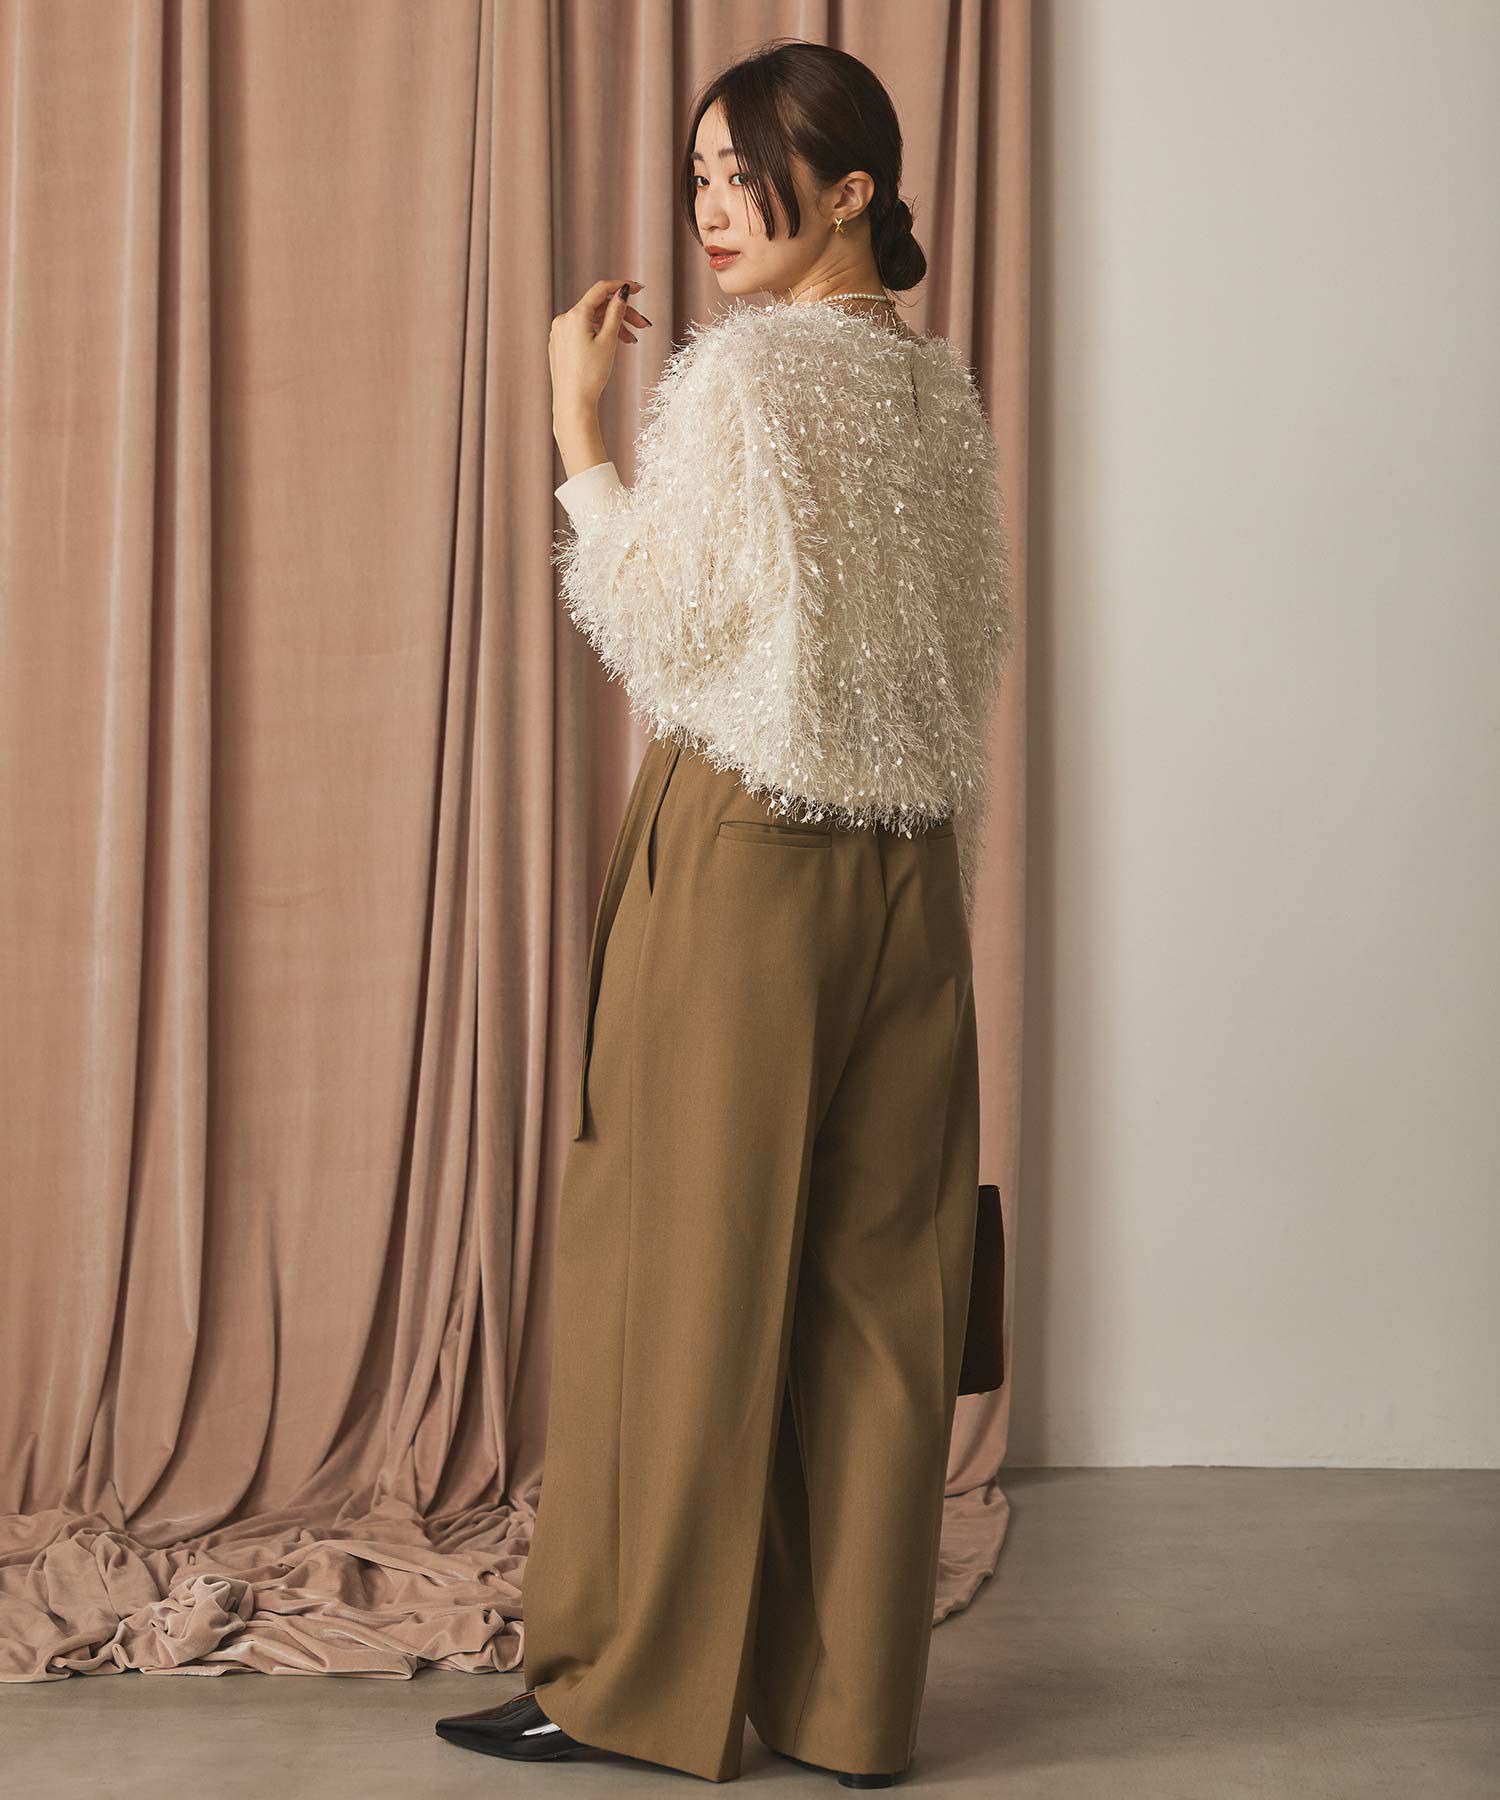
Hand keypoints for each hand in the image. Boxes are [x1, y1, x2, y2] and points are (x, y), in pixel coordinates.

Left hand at [549, 279, 652, 417]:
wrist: (573, 404)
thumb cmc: (591, 376)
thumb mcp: (609, 341)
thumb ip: (616, 313)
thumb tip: (622, 292)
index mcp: (575, 315)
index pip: (601, 289)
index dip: (622, 286)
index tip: (640, 288)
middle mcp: (563, 319)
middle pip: (598, 307)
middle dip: (623, 314)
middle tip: (644, 326)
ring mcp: (559, 332)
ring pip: (592, 320)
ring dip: (613, 326)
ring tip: (631, 342)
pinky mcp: (560, 344)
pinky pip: (582, 331)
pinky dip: (599, 334)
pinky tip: (612, 346)